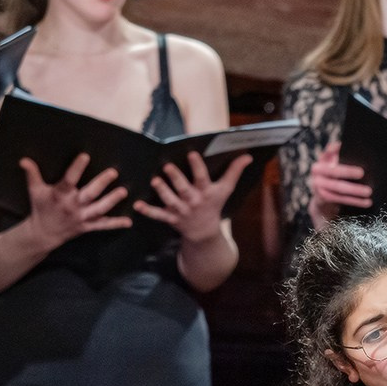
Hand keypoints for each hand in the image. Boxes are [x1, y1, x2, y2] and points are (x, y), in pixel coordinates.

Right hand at [21, 153, 132, 250]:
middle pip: (89, 193)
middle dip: (101, 183)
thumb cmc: (41, 208)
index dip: (77, 168)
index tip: (85, 156)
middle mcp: (72, 205)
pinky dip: (116, 224)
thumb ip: (32, 174)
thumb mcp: (35, 191)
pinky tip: (129, 221)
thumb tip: (24, 159)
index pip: (69, 179)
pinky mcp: (88, 226)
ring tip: (124, 192)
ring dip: (112, 201)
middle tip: (113, 172)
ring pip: (99, 209)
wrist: (43, 233)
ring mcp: (82, 217)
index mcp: (60, 194)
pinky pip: (103, 225)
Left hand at [134, 151, 252, 241]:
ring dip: (162, 191)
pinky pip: (158, 215)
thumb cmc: (214, 205)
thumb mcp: (225, 189)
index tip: (191, 153)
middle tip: (167, 167)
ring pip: (170, 200)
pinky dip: (148, 211)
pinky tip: (138, 205)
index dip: (197, 166)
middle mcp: (193, 201)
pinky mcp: (170, 218)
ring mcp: (181, 210)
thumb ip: (234, 171)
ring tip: (154, 181)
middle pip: (184, 189)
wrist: (205, 232)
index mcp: (206, 192)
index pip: (202, 177)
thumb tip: (247, 156)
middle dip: (176, 178)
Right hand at [308, 141, 369, 229]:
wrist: (323, 199)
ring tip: (369, 191)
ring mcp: (317, 184)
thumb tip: (361, 152)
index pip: (329, 151)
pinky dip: (355, 201)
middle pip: (335, 171)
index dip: (335, 148)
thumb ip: (343, 157)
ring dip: (355, 190)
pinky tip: (367, 202)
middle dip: (349, 172)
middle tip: (362, 173)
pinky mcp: (322, 197)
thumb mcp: (336, 165)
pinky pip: (340, 199)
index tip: (342, 146)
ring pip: (339, 187)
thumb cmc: (337, 177)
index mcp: (323, 159)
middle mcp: (317, 170)